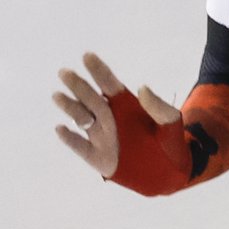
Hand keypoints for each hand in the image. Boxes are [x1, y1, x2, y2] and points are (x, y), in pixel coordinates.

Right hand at [53, 53, 179, 177]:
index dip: (99, 70)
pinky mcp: (99, 157)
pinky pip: (81, 147)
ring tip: (57, 95)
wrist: (169, 173)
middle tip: (65, 72)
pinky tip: (60, 128)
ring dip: (70, 107)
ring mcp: (102, 137)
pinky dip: (70, 139)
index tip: (88, 56)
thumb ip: (158, 107)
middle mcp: (110, 118)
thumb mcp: (171, 123)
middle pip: (90, 98)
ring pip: (81, 118)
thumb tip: (143, 88)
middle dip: (78, 85)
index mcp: (125, 105)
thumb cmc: (170, 143)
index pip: (109, 84)